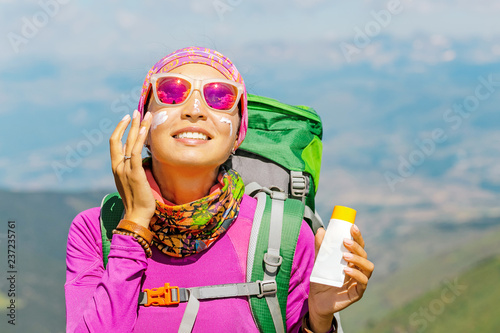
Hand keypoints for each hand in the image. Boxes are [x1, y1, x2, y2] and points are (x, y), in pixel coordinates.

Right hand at [109, 110, 153, 227]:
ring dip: (138, 127)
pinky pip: (136, 152)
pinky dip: (140, 139)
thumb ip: (133, 169)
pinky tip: (145, 129)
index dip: (120, 129)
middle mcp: (118, 166)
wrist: (136, 215)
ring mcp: (125, 169)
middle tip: (136, 111)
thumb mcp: (132, 182)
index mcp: (116, 168)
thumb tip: (141, 159)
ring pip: (130, 142)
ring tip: (145, 115)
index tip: (127, 119)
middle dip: (129, 124)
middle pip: (121, 139)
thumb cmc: (137, 200)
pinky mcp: (135, 173)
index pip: (114, 143)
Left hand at [308, 224, 373, 331]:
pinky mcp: (358, 293)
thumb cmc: (321, 279)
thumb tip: (321, 230)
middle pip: (364, 255)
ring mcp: (359, 281)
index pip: (359, 246)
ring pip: (368, 267)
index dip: (358, 236)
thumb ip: (320, 247)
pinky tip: (346, 270)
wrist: (317, 300)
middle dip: (357, 246)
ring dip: (358, 259)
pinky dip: (356, 275)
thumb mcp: (319, 261)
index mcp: (352, 260)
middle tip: (345, 241)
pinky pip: (363, 282)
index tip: (352, 226)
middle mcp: (358, 269)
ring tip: (345, 256)